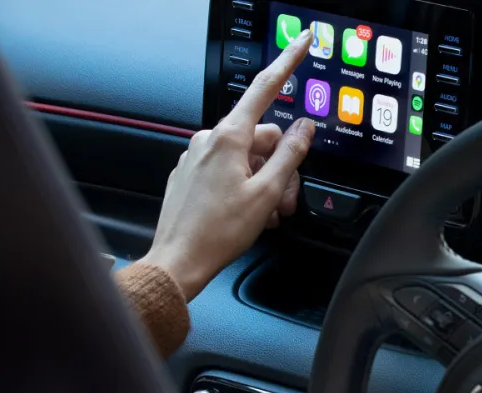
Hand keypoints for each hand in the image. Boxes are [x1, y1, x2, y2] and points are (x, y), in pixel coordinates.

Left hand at [141, 29, 314, 300]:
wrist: (178, 261)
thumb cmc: (217, 232)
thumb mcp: (266, 194)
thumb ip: (289, 155)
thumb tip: (304, 127)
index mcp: (228, 138)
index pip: (264, 88)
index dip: (287, 63)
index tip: (302, 42)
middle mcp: (208, 141)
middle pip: (262, 137)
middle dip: (281, 165)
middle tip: (286, 200)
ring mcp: (196, 157)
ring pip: (246, 157)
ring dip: (265, 182)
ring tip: (268, 215)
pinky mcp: (190, 175)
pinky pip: (227, 170)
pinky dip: (245, 187)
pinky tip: (249, 214)